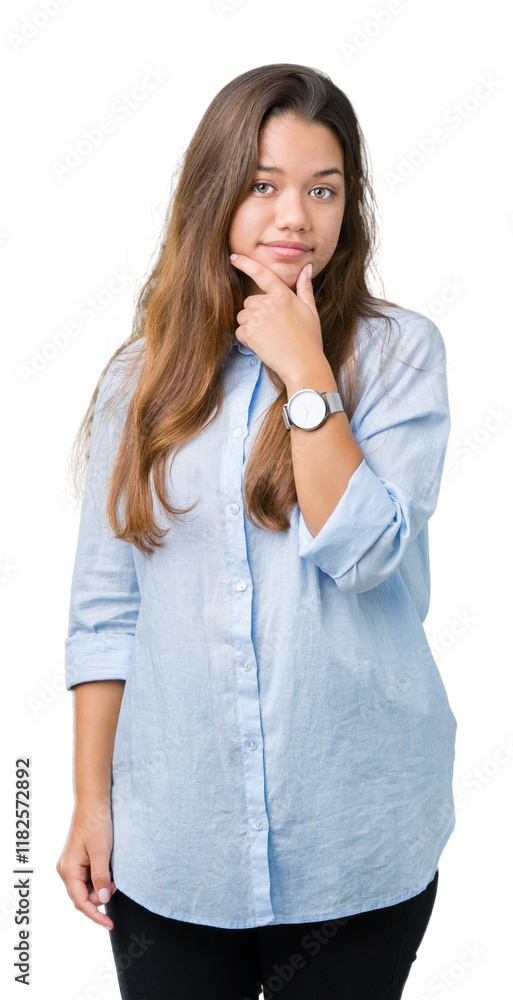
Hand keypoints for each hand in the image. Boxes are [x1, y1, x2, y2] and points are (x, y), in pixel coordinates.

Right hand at [56, 799, 117, 929]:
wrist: (93, 803)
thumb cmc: (96, 824)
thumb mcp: (101, 851)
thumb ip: (101, 876)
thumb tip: (103, 899)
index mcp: (68, 870)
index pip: (80, 902)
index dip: (96, 915)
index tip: (110, 924)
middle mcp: (66, 870)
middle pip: (83, 897)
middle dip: (101, 896)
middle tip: (116, 883)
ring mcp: (71, 866)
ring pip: (87, 888)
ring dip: (101, 887)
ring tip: (113, 873)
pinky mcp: (78, 861)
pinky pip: (88, 878)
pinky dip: (100, 879)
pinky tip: (108, 869)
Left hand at [230, 255, 324, 383]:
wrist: (303, 363)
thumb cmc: (309, 338)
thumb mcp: (311, 310)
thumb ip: (305, 288)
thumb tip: (306, 268)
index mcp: (283, 295)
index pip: (262, 273)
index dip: (246, 264)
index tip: (233, 257)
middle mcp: (268, 303)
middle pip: (249, 301)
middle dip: (256, 313)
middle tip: (273, 328)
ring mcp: (257, 318)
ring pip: (243, 316)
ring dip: (250, 326)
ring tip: (269, 337)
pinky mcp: (249, 333)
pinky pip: (240, 331)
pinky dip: (247, 339)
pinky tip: (262, 344)